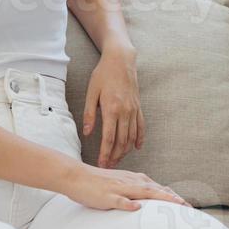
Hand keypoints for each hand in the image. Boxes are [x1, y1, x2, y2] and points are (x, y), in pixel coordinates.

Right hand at [61, 163, 187, 210]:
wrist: (76, 176)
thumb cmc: (99, 183)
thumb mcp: (122, 185)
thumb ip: (136, 191)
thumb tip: (150, 201)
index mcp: (135, 180)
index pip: (159, 188)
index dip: (174, 197)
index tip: (188, 206)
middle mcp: (131, 182)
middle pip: (156, 190)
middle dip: (174, 199)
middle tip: (189, 208)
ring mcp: (119, 188)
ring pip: (142, 192)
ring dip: (160, 197)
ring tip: (175, 204)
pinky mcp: (106, 195)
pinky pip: (118, 199)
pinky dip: (127, 203)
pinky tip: (136, 207)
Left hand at [84, 45, 143, 167]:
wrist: (121, 60)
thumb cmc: (103, 75)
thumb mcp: (91, 92)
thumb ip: (90, 114)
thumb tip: (87, 133)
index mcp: (112, 109)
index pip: (109, 138)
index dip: (105, 154)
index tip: (101, 164)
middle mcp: (125, 112)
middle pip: (122, 141)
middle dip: (115, 156)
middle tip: (109, 167)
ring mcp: (134, 110)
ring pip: (132, 137)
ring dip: (126, 151)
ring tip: (118, 160)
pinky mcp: (138, 107)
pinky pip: (141, 127)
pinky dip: (139, 139)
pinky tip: (136, 148)